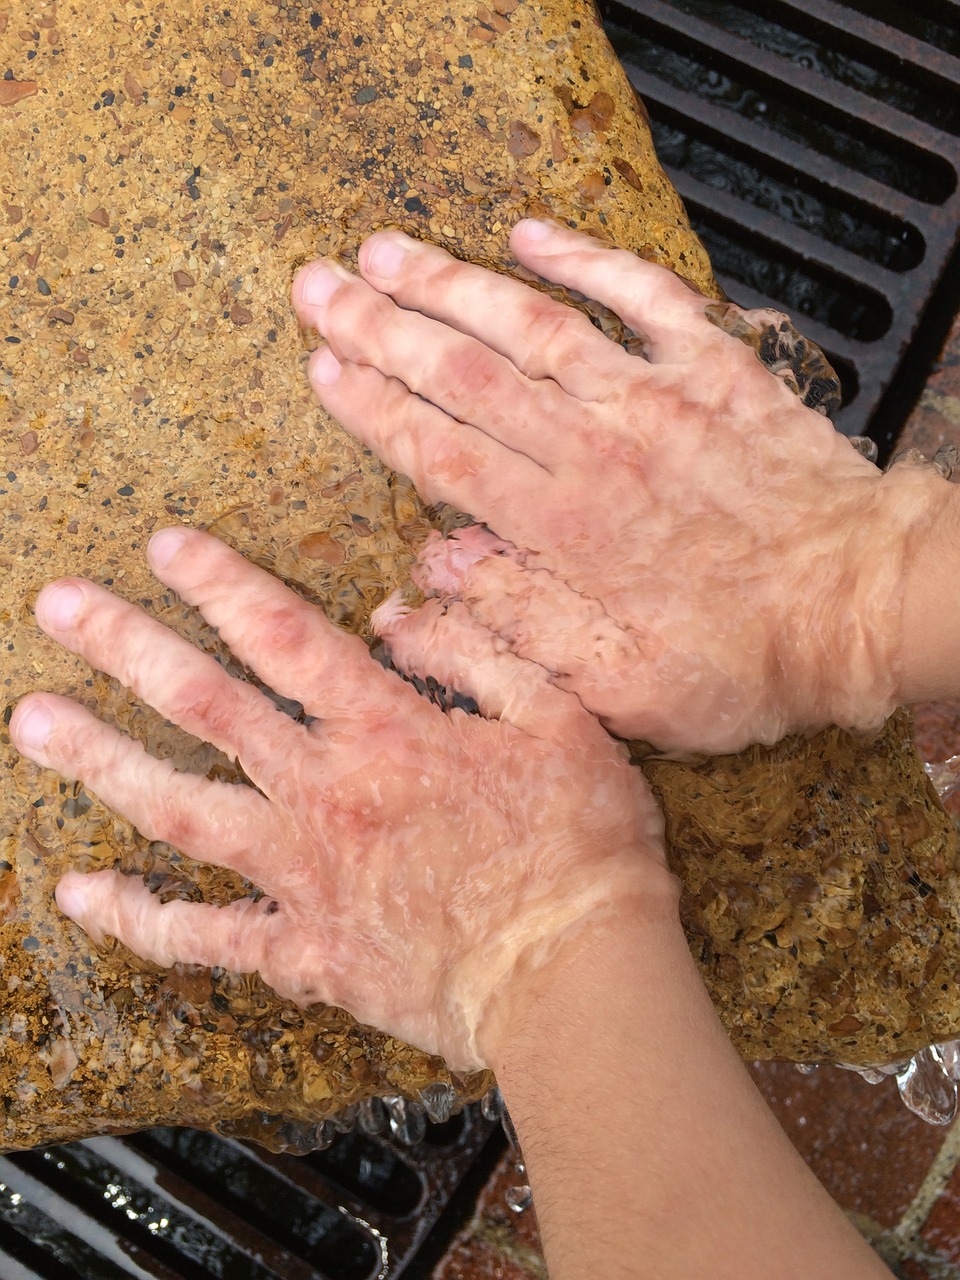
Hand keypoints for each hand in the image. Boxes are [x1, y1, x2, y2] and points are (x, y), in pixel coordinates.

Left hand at [10, 528, 670, 1068]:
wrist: (574, 975)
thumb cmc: (581, 850)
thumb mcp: (562, 721)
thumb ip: (478, 654)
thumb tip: (402, 615)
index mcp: (389, 734)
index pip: (286, 638)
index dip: (222, 585)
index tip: (166, 547)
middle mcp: (327, 795)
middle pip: (208, 708)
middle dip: (127, 647)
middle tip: (60, 607)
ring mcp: (303, 875)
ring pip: (181, 807)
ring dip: (103, 759)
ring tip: (34, 721)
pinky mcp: (304, 950)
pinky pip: (204, 935)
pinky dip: (139, 917)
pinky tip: (83, 892)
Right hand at [292, 220, 949, 753]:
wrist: (861, 605)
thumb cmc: (744, 657)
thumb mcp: (620, 686)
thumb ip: (518, 625)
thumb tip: (434, 568)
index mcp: (562, 528)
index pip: (440, 450)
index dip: (372, 405)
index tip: (320, 367)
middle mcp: (594, 448)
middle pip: (466, 372)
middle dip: (382, 325)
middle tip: (317, 285)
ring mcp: (653, 398)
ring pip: (533, 325)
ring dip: (452, 283)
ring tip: (385, 249)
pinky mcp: (712, 370)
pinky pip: (642, 296)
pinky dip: (585, 260)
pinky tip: (529, 234)